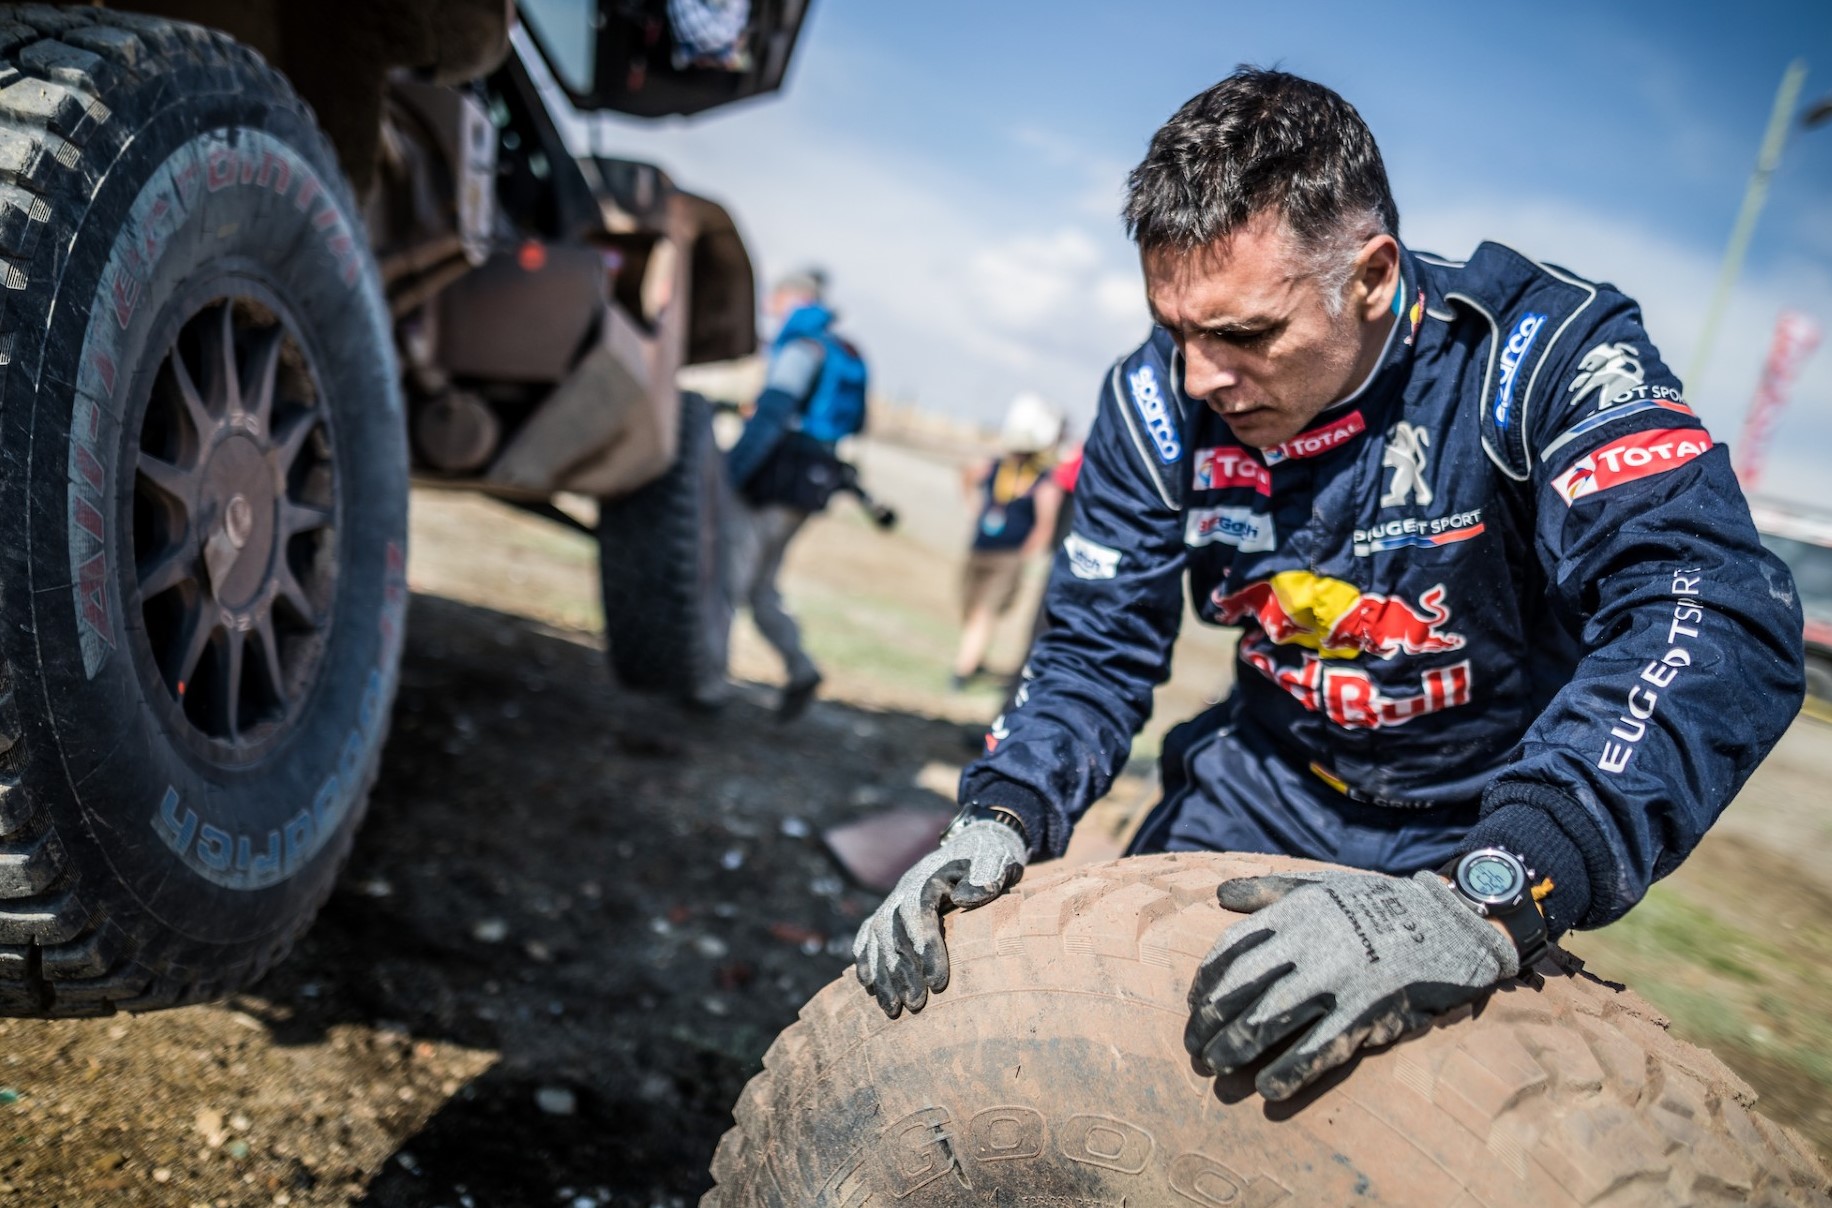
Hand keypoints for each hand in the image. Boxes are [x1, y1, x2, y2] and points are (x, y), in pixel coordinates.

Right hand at [852, 820, 1027, 1017]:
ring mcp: (894, 899)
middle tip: (917, 1003)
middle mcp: (903, 888)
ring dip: (883, 975)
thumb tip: (966, 898)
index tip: (938, 982)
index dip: (925, 948)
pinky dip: (866, 960)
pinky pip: (868, 935)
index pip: (918, 912)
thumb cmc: (989, 856)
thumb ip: (986, 874)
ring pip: (877, 938)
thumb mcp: (996, 858)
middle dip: (901, 970)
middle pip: (892, 931)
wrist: (974, 842)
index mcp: (928, 876)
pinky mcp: (890, 910)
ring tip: (893, 1009)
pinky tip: (868, 986)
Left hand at [1185, 869, 1519, 1100]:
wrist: (1444, 924)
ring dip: (1235, 1050)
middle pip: (1240, 991)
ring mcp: (1334, 981)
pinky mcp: (1364, 1013)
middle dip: (1209, 1024)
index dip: (1205, 983)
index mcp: (1292, 916)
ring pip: (1267, 1022)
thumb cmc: (1374, 905)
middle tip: (1195, 1048)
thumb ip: (1267, 890)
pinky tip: (1268, 1089)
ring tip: (1217, 1069)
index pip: (1230, 952)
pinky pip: (1316, 1050)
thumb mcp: (1319, 885)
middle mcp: (1307, 947)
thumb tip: (1221, 892)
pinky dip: (1288, 1072)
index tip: (1195, 1004)